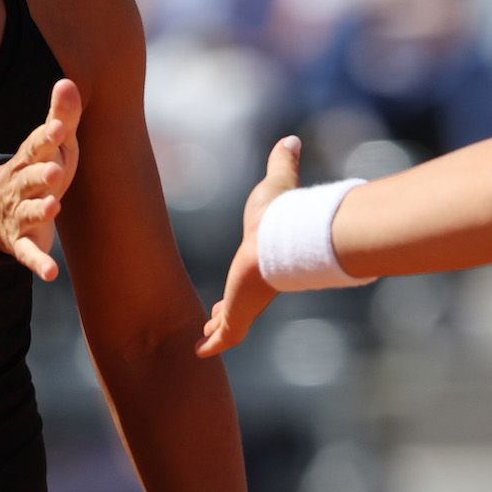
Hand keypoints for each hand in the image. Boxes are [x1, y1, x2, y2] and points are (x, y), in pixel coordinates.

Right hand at [0, 79, 81, 280]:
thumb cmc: (35, 170)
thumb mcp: (50, 145)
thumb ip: (61, 116)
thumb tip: (68, 81)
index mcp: (30, 160)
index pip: (37, 147)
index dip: (47, 137)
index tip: (59, 127)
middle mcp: (21, 187)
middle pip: (31, 180)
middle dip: (42, 176)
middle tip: (56, 172)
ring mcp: (20, 215)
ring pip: (29, 213)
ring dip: (40, 211)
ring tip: (53, 207)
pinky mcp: (21, 243)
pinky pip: (27, 254)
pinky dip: (37, 263)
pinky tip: (50, 273)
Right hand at [196, 136, 300, 356]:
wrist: (281, 243)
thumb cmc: (278, 215)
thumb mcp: (274, 183)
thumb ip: (282, 163)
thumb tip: (291, 139)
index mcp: (259, 262)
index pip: (247, 278)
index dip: (239, 284)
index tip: (232, 288)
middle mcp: (253, 286)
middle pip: (238, 304)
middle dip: (226, 312)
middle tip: (215, 318)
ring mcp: (246, 304)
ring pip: (229, 324)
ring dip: (217, 330)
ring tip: (204, 340)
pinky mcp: (238, 317)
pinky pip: (222, 337)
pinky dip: (211, 345)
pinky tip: (200, 352)